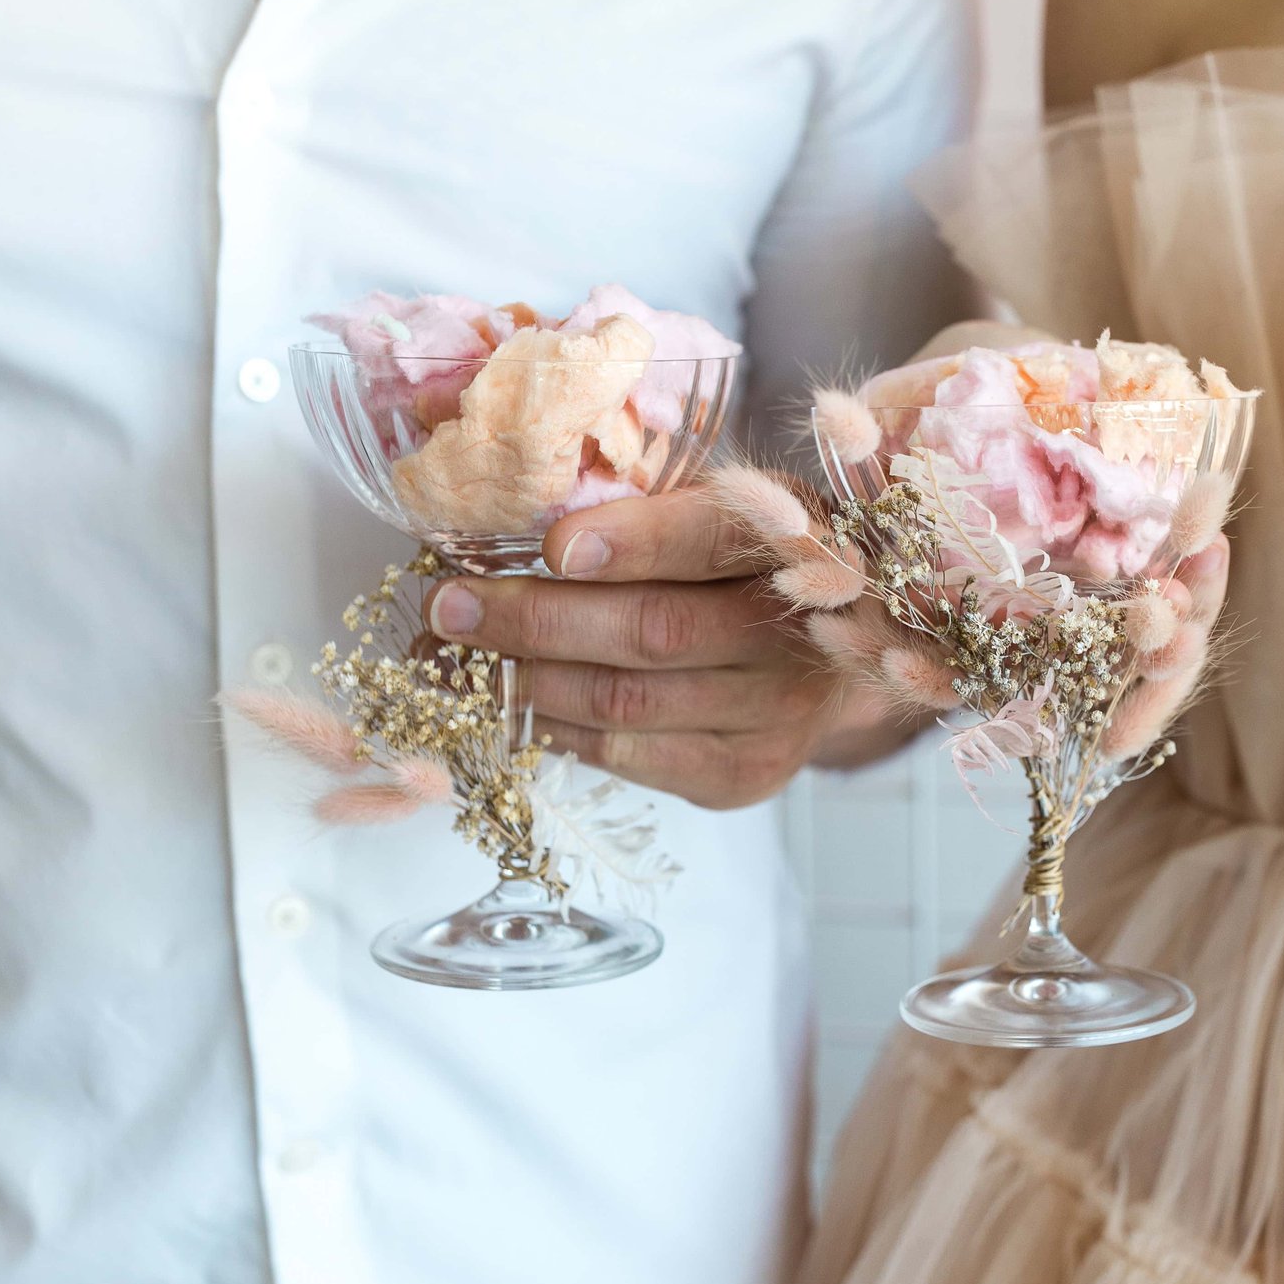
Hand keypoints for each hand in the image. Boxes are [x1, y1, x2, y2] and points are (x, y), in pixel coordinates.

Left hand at [423, 490, 840, 809]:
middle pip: (653, 631)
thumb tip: (517, 514)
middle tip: (448, 608)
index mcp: (793, 543)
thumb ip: (649, 508)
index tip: (551, 546)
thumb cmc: (748, 567)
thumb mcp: (723, 510)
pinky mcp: (742, 774)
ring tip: (447, 665)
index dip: (634, 543)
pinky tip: (504, 707)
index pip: (713, 539)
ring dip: (522, 684)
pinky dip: (553, 730)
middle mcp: (795, 635)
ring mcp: (773, 716)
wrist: (836, 657)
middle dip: (535, 619)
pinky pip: (627, 757)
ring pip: (626, 703)